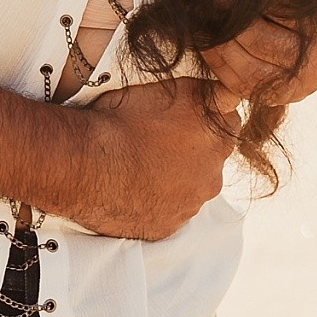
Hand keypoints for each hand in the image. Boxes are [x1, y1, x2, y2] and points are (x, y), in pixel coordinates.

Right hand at [49, 75, 240, 239]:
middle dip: (194, 151)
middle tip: (158, 142)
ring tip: (141, 167)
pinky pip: (168, 212)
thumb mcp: (175, 89)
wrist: (86, 163)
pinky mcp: (167, 227)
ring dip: (175, 179)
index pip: (229, 123)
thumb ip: (209, 93)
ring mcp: (190, 204)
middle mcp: (212, 175)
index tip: (187, 118)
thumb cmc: (123, 120)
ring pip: (191, 188)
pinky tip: (135, 189)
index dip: (207, 119)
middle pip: (212, 159)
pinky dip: (157, 202)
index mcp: (218, 138)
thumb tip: (229, 92)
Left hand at [196, 0, 316, 103]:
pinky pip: (238, 85)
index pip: (278, 11)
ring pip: (244, 68)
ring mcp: (298, 88)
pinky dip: (217, 62)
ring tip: (199, 11)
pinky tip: (205, 37)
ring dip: (216, 38)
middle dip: (226, 11)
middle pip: (258, 41)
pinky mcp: (279, 98)